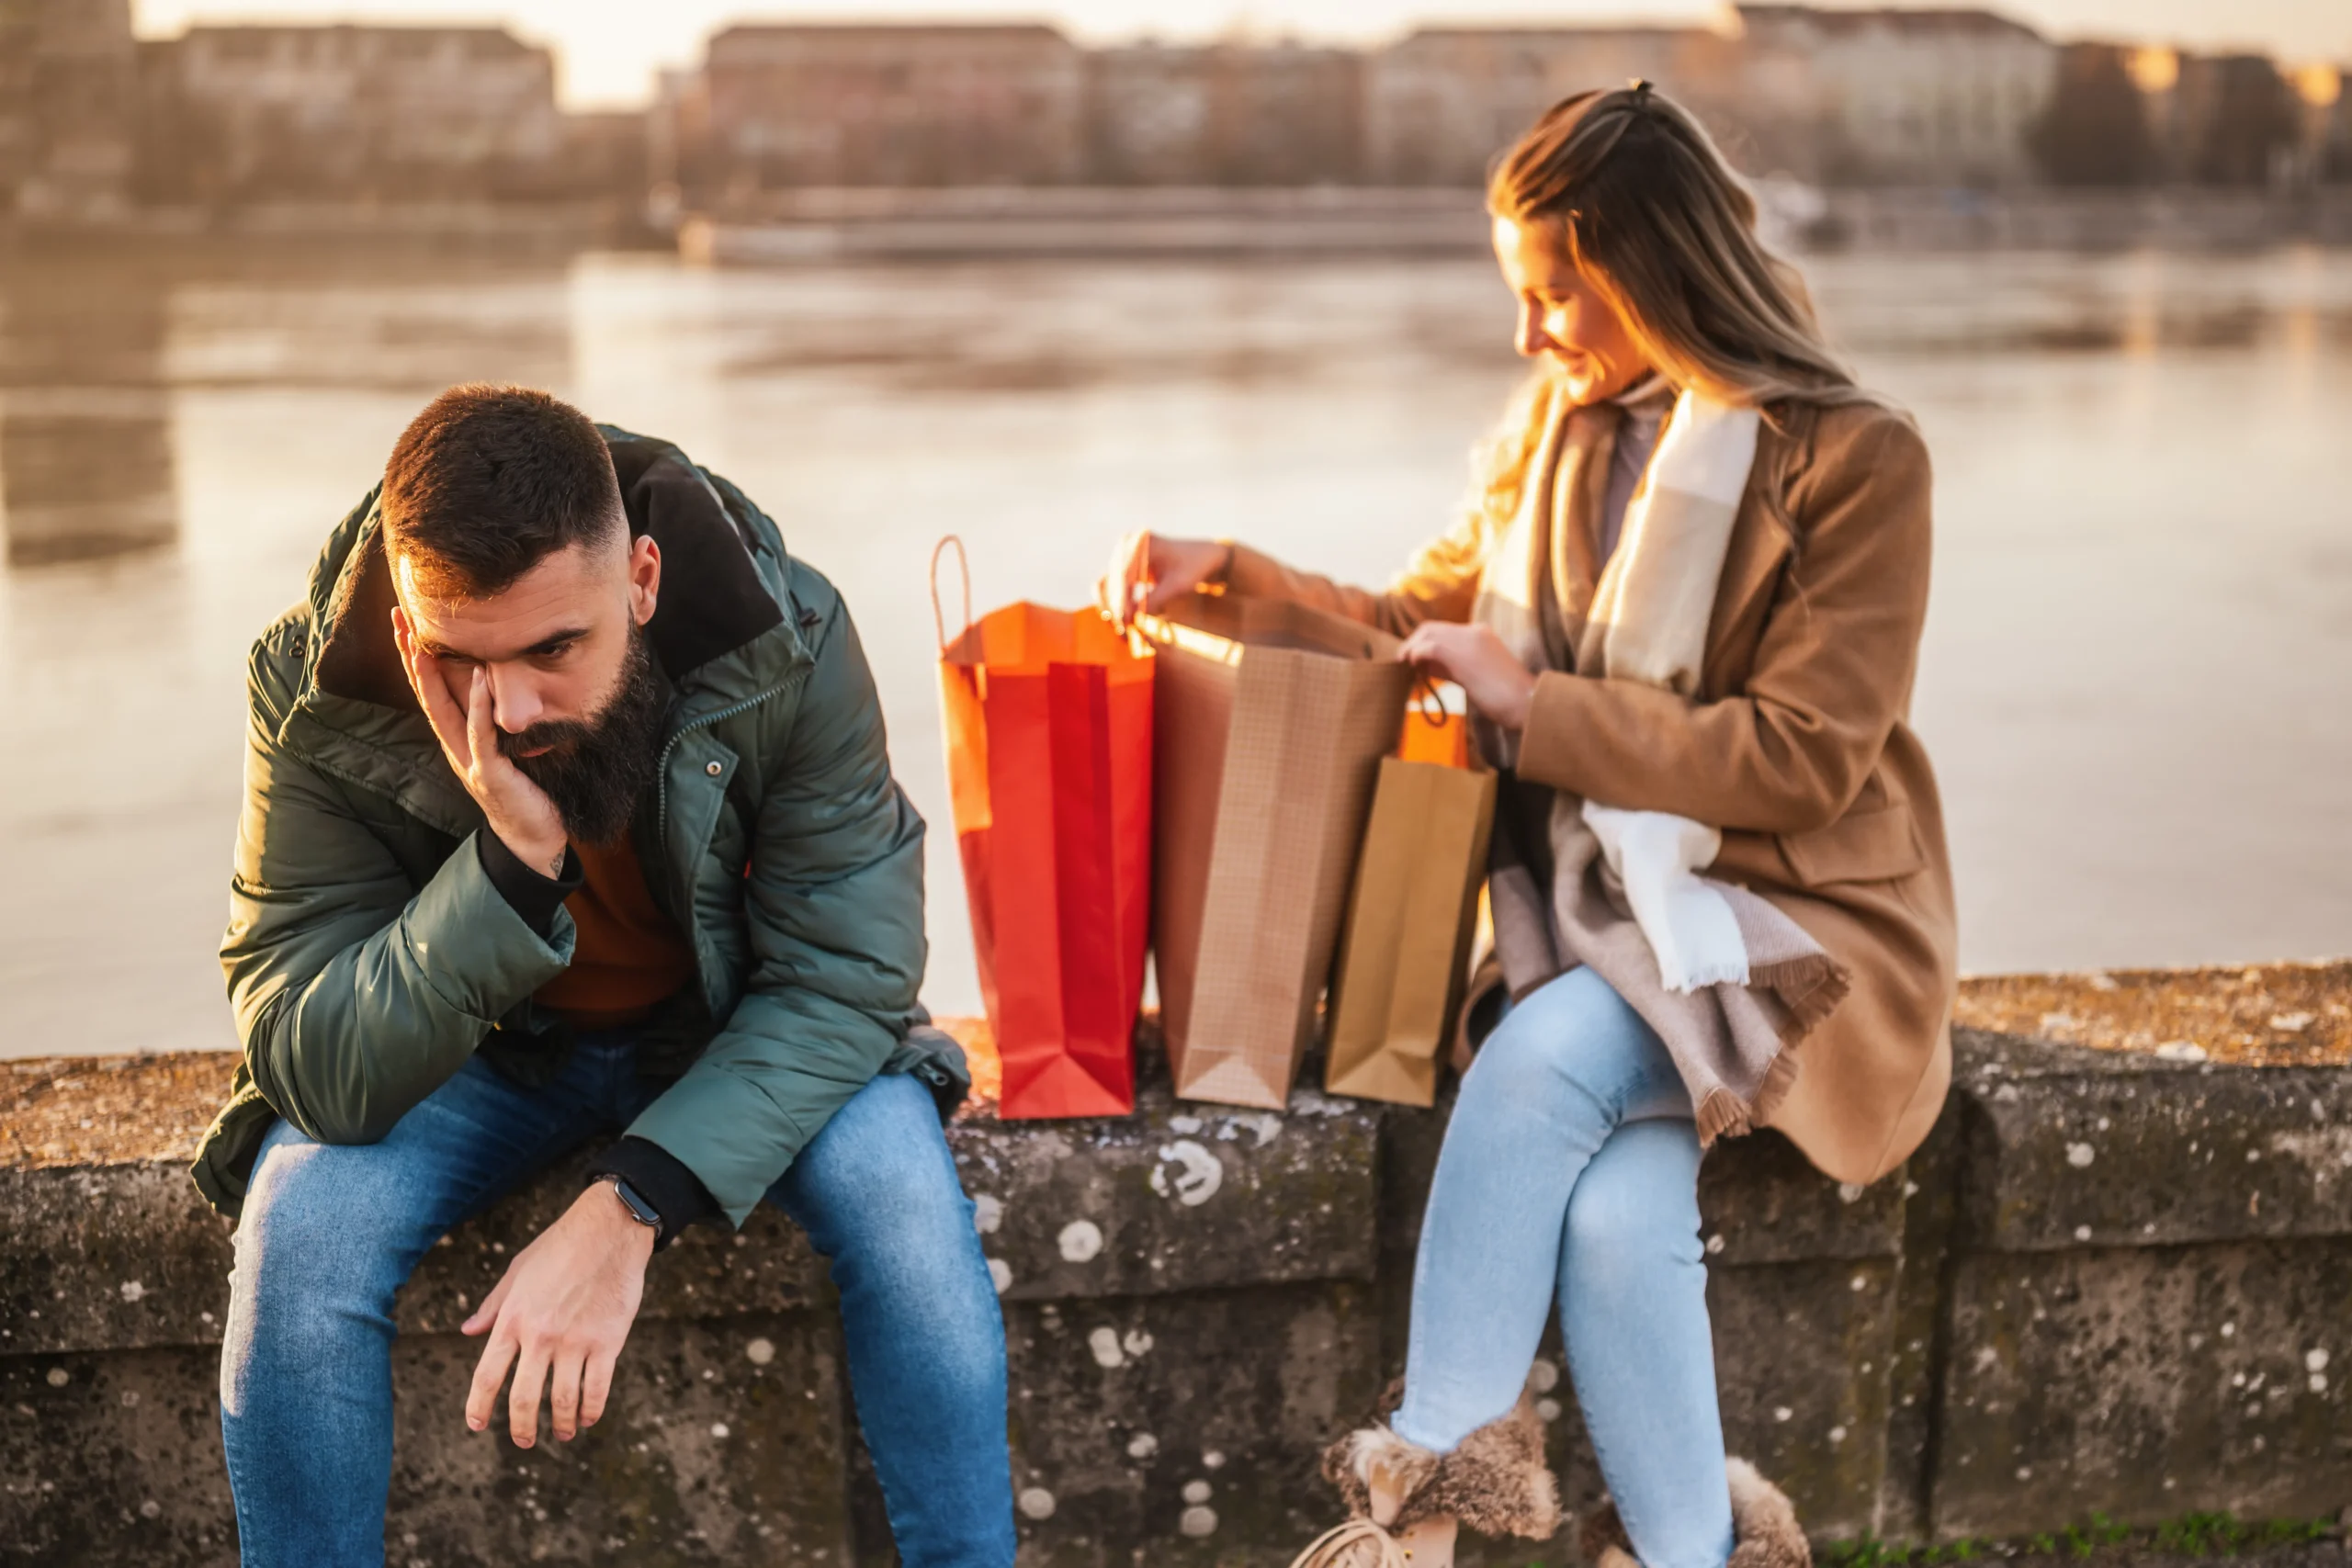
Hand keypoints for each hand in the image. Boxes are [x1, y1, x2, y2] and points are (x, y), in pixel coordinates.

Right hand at [392, 610, 567, 877]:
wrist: (533, 838)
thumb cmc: (525, 791)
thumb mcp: (507, 750)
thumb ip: (497, 723)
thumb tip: (502, 684)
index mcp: (458, 740)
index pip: (431, 691)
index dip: (416, 659)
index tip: (405, 623)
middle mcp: (455, 747)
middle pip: (425, 694)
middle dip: (410, 655)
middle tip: (397, 618)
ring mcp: (469, 760)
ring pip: (442, 711)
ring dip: (431, 676)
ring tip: (421, 641)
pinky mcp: (490, 772)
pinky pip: (480, 734)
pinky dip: (478, 705)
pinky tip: (478, 677)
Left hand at [462, 1182, 655, 1446]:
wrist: (609, 1230)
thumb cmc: (560, 1247)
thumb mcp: (517, 1272)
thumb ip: (493, 1305)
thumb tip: (468, 1330)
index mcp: (513, 1319)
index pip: (487, 1376)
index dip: (478, 1406)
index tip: (477, 1424)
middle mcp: (541, 1336)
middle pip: (524, 1399)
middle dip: (522, 1428)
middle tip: (524, 1441)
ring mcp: (576, 1341)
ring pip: (564, 1401)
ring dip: (562, 1425)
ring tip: (564, 1434)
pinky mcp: (608, 1342)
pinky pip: (598, 1389)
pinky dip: (592, 1411)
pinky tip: (589, 1418)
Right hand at [1095, 531, 1229, 629]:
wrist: (1202, 558)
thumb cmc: (1194, 568)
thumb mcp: (1177, 585)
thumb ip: (1155, 599)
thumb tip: (1131, 617)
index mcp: (1141, 541)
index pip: (1124, 574)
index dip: (1122, 599)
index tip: (1124, 620)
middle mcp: (1127, 545)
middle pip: (1112, 579)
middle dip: (1115, 605)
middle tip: (1121, 629)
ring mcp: (1123, 555)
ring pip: (1108, 585)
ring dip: (1112, 606)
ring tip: (1121, 628)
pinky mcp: (1122, 567)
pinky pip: (1113, 587)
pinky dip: (1116, 603)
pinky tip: (1122, 620)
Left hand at [1396, 623, 1539, 732]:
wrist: (1527, 703)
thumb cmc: (1506, 697)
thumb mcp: (1476, 675)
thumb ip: (1452, 666)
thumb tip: (1425, 666)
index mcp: (1481, 633)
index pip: (1443, 630)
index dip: (1425, 643)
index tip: (1415, 660)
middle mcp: (1474, 631)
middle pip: (1431, 628)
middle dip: (1413, 643)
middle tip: (1403, 661)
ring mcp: (1469, 640)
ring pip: (1427, 633)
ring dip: (1410, 648)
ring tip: (1403, 665)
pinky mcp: (1462, 654)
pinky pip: (1429, 647)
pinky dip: (1416, 655)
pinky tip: (1413, 668)